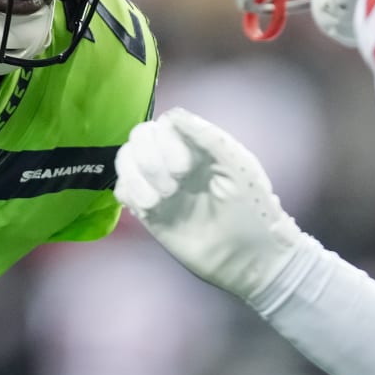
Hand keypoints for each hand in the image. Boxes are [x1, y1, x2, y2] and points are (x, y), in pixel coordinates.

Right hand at [114, 107, 313, 308]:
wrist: (250, 258)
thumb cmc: (252, 209)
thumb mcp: (238, 166)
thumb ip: (208, 137)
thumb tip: (173, 116)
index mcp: (198, 147)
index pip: (164, 124)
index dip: (166, 142)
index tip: (185, 168)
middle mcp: (175, 161)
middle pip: (139, 137)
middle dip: (149, 160)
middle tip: (172, 188)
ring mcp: (160, 186)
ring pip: (125, 160)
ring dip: (136, 177)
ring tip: (158, 201)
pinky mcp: (149, 211)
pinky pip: (122, 190)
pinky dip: (129, 193)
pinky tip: (149, 209)